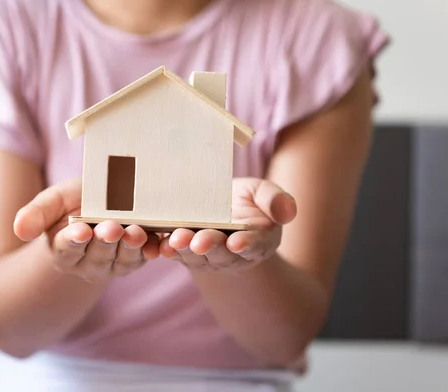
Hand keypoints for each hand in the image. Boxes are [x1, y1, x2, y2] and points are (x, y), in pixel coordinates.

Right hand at [12, 178, 160, 282]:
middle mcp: (88, 263)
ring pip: (122, 260)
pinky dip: (151, 251)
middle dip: (105, 242)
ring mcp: (114, 263)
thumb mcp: (53, 201)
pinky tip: (157, 245)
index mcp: (63, 251)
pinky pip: (144, 258)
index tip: (79, 230)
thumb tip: (19, 230)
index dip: (73, 241)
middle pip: (97, 255)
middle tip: (112, 228)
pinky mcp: (136, 259)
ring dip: (129, 248)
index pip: (66, 249)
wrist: (101, 201)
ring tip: (134, 232)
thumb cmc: (73, 202)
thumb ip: (35, 214)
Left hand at [159, 178, 296, 271]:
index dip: (246, 245)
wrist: (224, 208)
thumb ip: (277, 201)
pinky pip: (176, 253)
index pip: (253, 245)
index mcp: (257, 241)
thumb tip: (288, 211)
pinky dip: (167, 250)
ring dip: (184, 249)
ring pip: (195, 255)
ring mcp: (206, 255)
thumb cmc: (248, 202)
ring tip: (175, 240)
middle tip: (199, 242)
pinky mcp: (185, 251)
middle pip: (220, 252)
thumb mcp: (264, 194)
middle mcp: (231, 253)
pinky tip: (159, 245)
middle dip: (210, 246)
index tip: (238, 243)